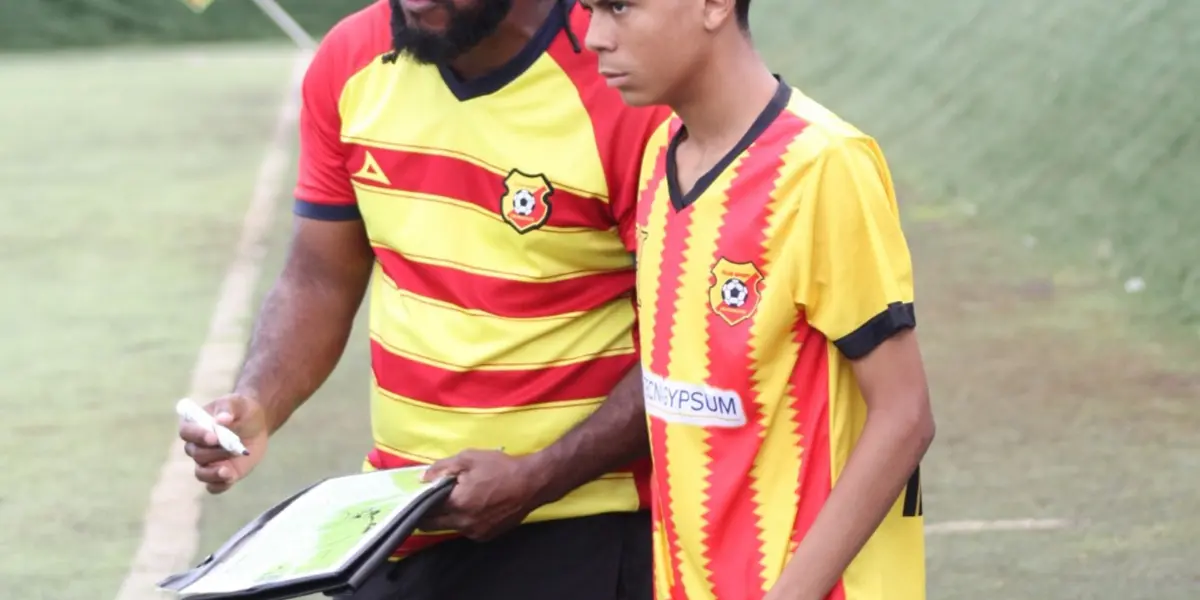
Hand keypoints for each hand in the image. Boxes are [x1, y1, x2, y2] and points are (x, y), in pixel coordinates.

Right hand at [179, 394, 269, 493]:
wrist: (256, 424)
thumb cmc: (241, 409)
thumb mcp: (237, 403)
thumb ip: (228, 408)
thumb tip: (221, 419)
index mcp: (194, 425)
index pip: (186, 432)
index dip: (197, 435)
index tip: (213, 436)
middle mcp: (196, 445)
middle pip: (196, 453)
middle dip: (213, 453)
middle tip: (233, 447)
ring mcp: (208, 461)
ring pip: (201, 473)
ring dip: (213, 473)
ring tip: (227, 471)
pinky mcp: (221, 473)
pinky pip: (214, 486)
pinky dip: (219, 485)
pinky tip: (230, 479)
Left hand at [419, 449, 545, 541]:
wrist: (532, 483)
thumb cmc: (500, 468)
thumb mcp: (469, 459)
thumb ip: (442, 468)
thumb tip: (422, 478)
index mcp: (456, 504)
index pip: (424, 511)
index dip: (418, 503)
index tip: (416, 497)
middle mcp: (463, 523)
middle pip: (433, 525)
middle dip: (428, 515)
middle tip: (431, 501)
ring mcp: (475, 532)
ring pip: (451, 528)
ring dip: (448, 517)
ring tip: (459, 500)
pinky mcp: (487, 536)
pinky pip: (467, 530)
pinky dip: (465, 520)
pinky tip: (475, 507)